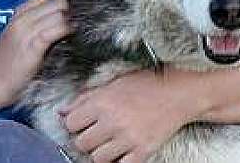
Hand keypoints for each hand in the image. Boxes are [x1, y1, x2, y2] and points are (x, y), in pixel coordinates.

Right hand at [0, 0, 72, 105]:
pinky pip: (57, 29)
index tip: (75, 11)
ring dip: (73, 20)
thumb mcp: (20, 37)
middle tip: (79, 23)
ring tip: (77, 33)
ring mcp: (27, 31)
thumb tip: (68, 19)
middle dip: (74, 9)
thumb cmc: (6, 63)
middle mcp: (24, 17)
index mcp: (21, 12)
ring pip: (60, 12)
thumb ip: (39, 24)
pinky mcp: (33, 47)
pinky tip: (71, 39)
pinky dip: (68, 31)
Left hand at [59, 70, 189, 162]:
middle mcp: (113, 122)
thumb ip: (85, 98)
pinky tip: (121, 151)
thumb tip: (61, 111)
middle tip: (95, 134)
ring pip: (97, 159)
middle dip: (85, 139)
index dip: (74, 124)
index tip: (81, 123)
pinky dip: (118, 162)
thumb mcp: (112, 83)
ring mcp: (128, 138)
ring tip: (108, 143)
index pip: (70, 124)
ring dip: (100, 153)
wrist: (178, 92)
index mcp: (102, 103)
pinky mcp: (143, 150)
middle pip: (81, 143)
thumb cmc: (145, 84)